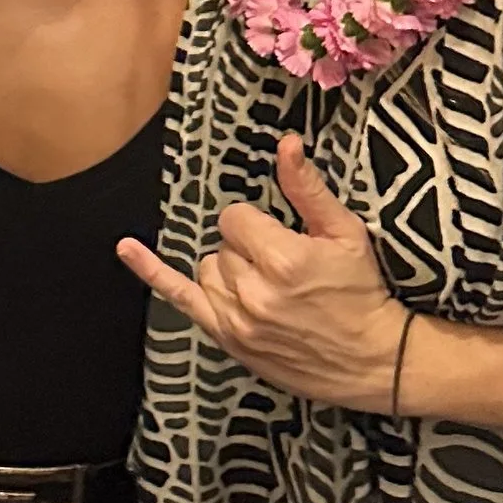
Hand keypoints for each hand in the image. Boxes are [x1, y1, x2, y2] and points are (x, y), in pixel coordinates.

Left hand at [118, 133, 403, 412]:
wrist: (375, 359)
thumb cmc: (363, 292)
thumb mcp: (344, 233)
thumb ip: (307, 188)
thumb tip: (285, 144)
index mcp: (283, 258)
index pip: (235, 217)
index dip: (256, 224)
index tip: (280, 239)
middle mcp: (254, 291)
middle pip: (221, 245)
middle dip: (247, 249)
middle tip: (283, 269)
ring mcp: (237, 320)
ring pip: (207, 270)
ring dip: (229, 272)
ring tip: (267, 287)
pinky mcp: (230, 340)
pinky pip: (179, 299)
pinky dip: (151, 272)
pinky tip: (127, 248)